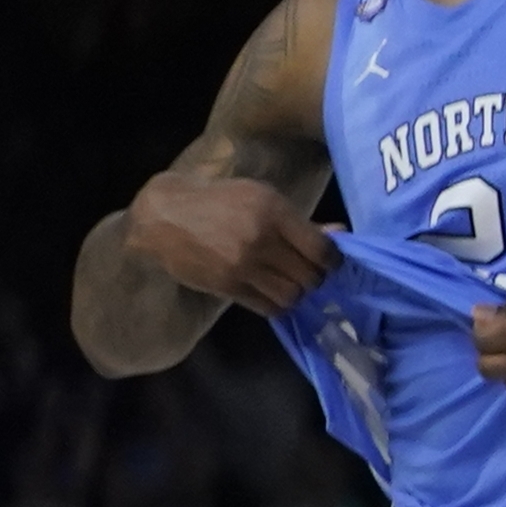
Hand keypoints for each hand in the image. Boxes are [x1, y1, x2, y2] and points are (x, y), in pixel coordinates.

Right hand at [128, 175, 334, 317]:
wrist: (165, 217)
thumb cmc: (220, 202)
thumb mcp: (262, 199)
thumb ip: (301, 222)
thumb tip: (341, 234)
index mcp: (273, 212)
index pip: (322, 250)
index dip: (333, 261)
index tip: (329, 261)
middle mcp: (261, 239)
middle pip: (310, 276)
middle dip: (315, 278)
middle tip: (308, 273)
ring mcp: (243, 265)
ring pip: (292, 296)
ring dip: (297, 294)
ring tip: (290, 283)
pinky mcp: (227, 285)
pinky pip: (268, 307)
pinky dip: (277, 304)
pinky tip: (273, 293)